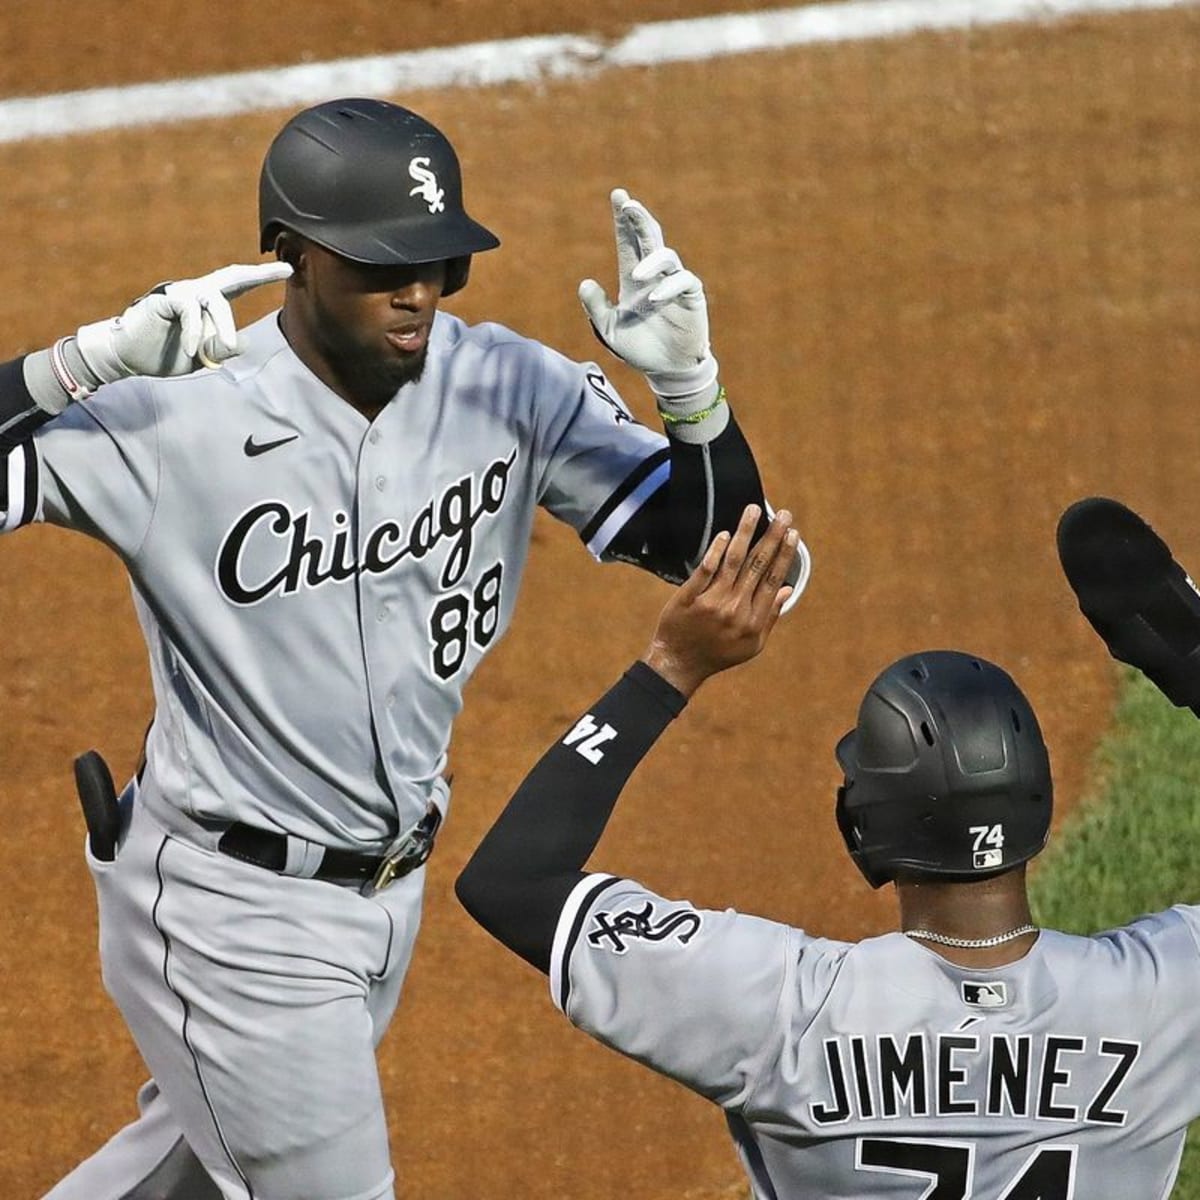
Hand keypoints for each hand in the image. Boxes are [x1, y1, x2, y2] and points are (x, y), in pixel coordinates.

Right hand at [73, 261, 292, 384]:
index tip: (290, 270)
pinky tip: (189, 350)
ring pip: (215, 300)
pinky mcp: (165, 299)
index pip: (241, 286)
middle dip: (259, 274)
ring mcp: (182, 292)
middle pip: (233, 277)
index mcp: (210, 303)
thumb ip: (221, 349)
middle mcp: (198, 292)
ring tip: (224, 346)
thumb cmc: (167, 353)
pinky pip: (189, 310)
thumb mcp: (202, 356)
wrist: (128, 356)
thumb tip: (240, 342)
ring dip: (223, 325)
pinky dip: (193, 332)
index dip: (263, 278)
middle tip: (285, 270)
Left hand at [578, 189, 717, 399]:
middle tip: (628, 205)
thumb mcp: (609, 330)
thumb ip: (596, 307)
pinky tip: (656, 297)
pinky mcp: (692, 297)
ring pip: (667, 257)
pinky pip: (684, 281)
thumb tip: (584, 283)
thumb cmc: (639, 349)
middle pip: (648, 238)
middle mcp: (654, 276)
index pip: (628, 242)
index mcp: (633, 280)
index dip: (623, 221)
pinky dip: (670, 286)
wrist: (666, 370)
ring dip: (651, 261)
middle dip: (639, 220)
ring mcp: (674, 284)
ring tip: (637, 276)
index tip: (618, 196)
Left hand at [642, 505, 798, 696]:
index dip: (784, 555)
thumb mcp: (752, 645)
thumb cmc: (718, 654)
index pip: (773, 580)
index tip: (792, 534)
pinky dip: (716, 551)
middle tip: (783, 515)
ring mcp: (711, 602)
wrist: (679, 663)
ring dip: (746, 533)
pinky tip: (726, 534)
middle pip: (757, 566)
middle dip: (772, 537)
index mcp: (753, 621)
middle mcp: (735, 609)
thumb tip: (788, 590)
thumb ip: (771, 617)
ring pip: (732, 561)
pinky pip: (705, 569)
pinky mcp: (688, 597)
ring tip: (754, 510)